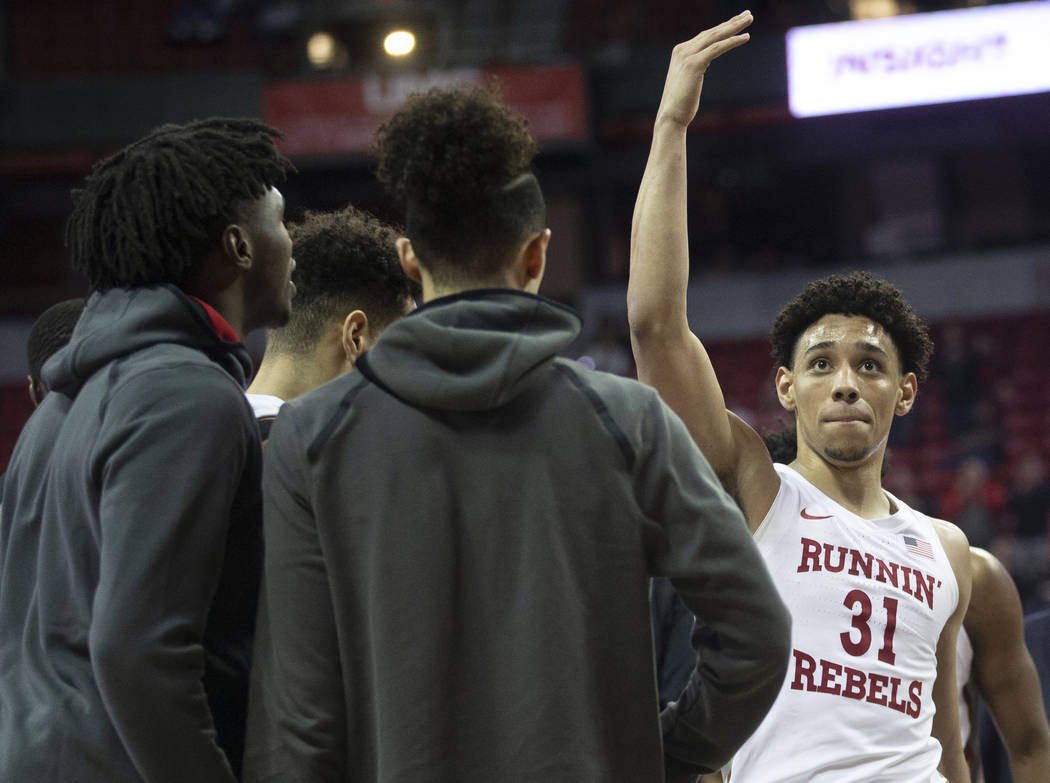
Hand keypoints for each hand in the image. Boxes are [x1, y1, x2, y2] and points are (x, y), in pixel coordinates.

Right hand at [656, 10, 752, 128]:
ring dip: (735, 27)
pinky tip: (745, 37)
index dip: (723, 27)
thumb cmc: (681, 104)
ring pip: (716, 36)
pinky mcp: (694, 64)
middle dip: (731, 22)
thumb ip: (695, 67)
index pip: (706, 36)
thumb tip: (703, 64)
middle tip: (748, 14)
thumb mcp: (688, 80)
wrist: (671, 116)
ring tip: (750, 19)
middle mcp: (683, 50)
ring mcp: (687, 56)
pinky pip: (718, 48)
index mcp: (680, 52)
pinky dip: (732, 41)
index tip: (737, 21)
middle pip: (712, 32)